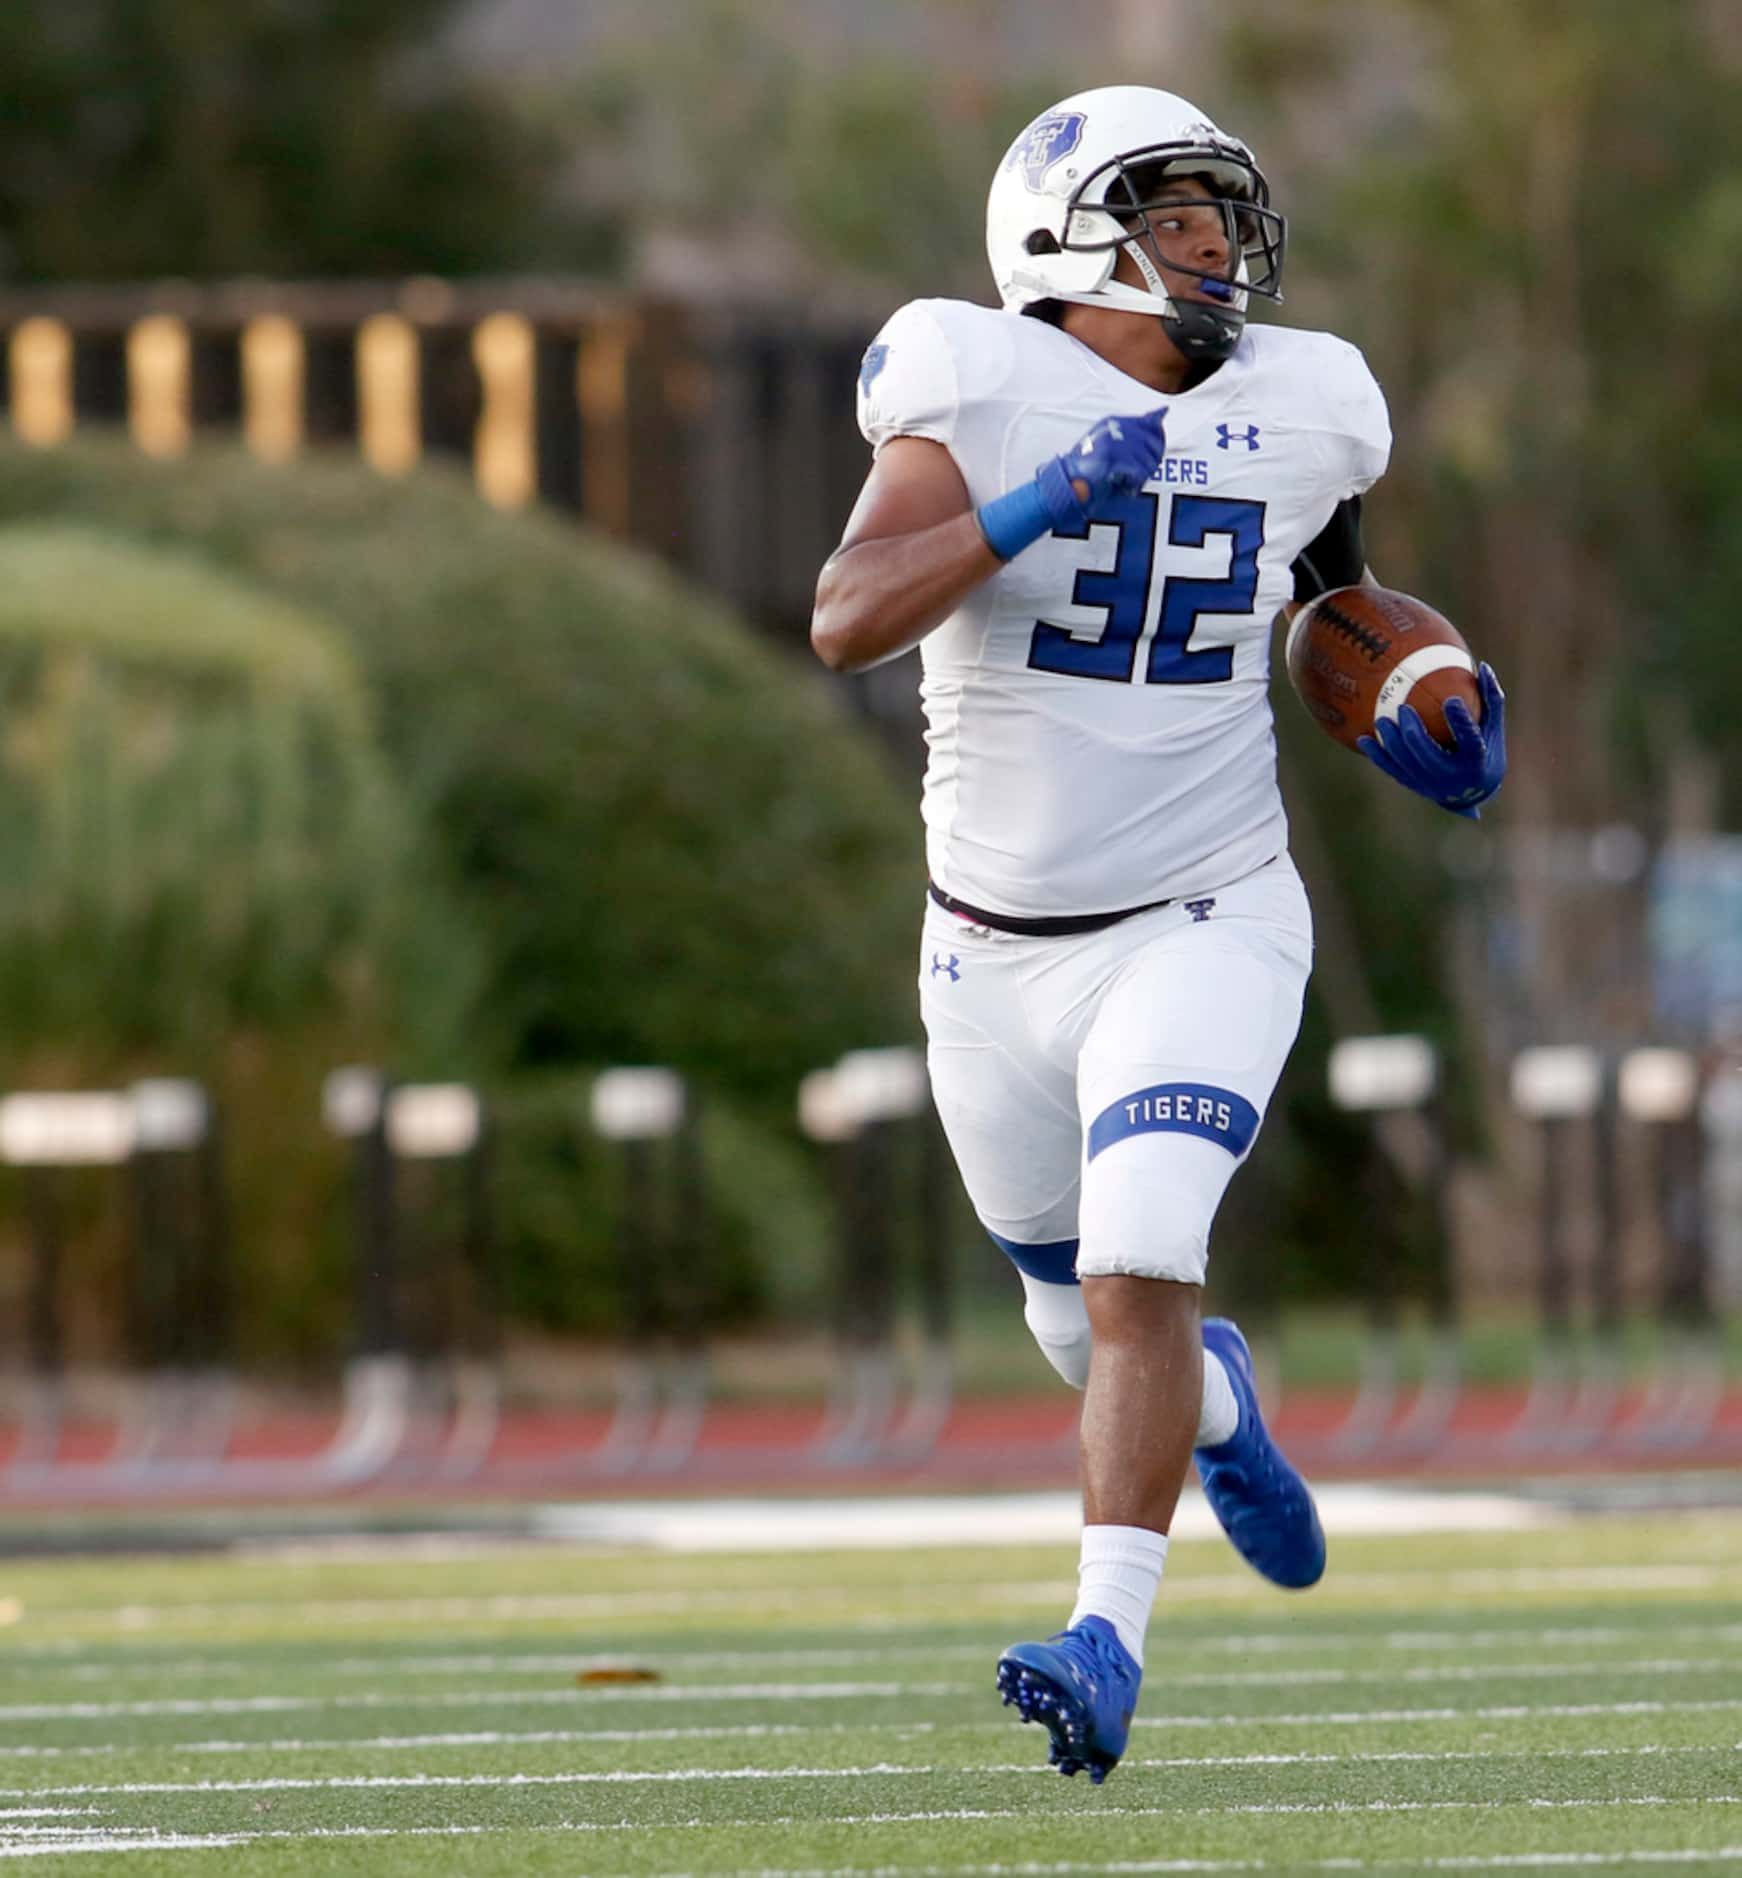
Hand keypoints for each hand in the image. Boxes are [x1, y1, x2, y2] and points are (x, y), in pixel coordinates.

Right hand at [1035, 408, 1168, 528]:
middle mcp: (1114, 426)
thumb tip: (1163, 411)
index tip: (1153, 459)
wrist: (1067, 483)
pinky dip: (1135, 484)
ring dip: (1142, 477)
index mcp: (1114, 420)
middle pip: (1152, 443)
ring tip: (1130, 484)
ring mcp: (1112, 441)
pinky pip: (1138, 472)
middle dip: (1152, 463)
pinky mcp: (1111, 458)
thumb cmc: (1090, 467)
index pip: (1151, 425)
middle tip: (1140, 477)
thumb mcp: (1112, 442)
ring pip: (1147, 460)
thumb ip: (1136, 429)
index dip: (1158, 444)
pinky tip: (1126, 489)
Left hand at [1356, 662, 1506, 817]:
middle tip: (1403, 709)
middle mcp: (1452, 775)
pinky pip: (1391, 769)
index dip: (1460, 721)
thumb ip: (1490, 699)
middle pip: (1428, 753)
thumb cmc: (1486, 750)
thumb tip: (1483, 666)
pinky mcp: (1414, 785)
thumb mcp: (1492, 728)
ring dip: (1391, 741)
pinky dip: (1377, 755)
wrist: (1473, 793)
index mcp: (1476, 760)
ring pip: (1406, 762)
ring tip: (1381, 720)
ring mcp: (1430, 783)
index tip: (1451, 700)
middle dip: (1413, 731)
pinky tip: (1363, 739)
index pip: (1470, 740)